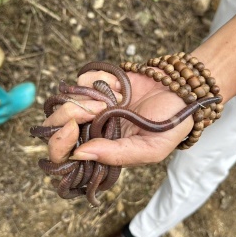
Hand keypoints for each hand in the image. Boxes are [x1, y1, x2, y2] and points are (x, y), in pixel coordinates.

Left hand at [43, 69, 192, 166]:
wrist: (181, 92)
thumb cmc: (169, 125)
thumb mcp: (150, 149)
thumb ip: (116, 155)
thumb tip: (78, 154)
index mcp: (101, 152)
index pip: (63, 157)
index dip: (58, 145)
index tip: (73, 129)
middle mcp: (91, 131)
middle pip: (53, 127)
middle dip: (68, 115)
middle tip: (97, 109)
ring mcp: (92, 107)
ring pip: (64, 101)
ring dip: (86, 97)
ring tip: (117, 98)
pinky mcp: (97, 85)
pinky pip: (82, 79)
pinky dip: (99, 79)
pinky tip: (120, 86)